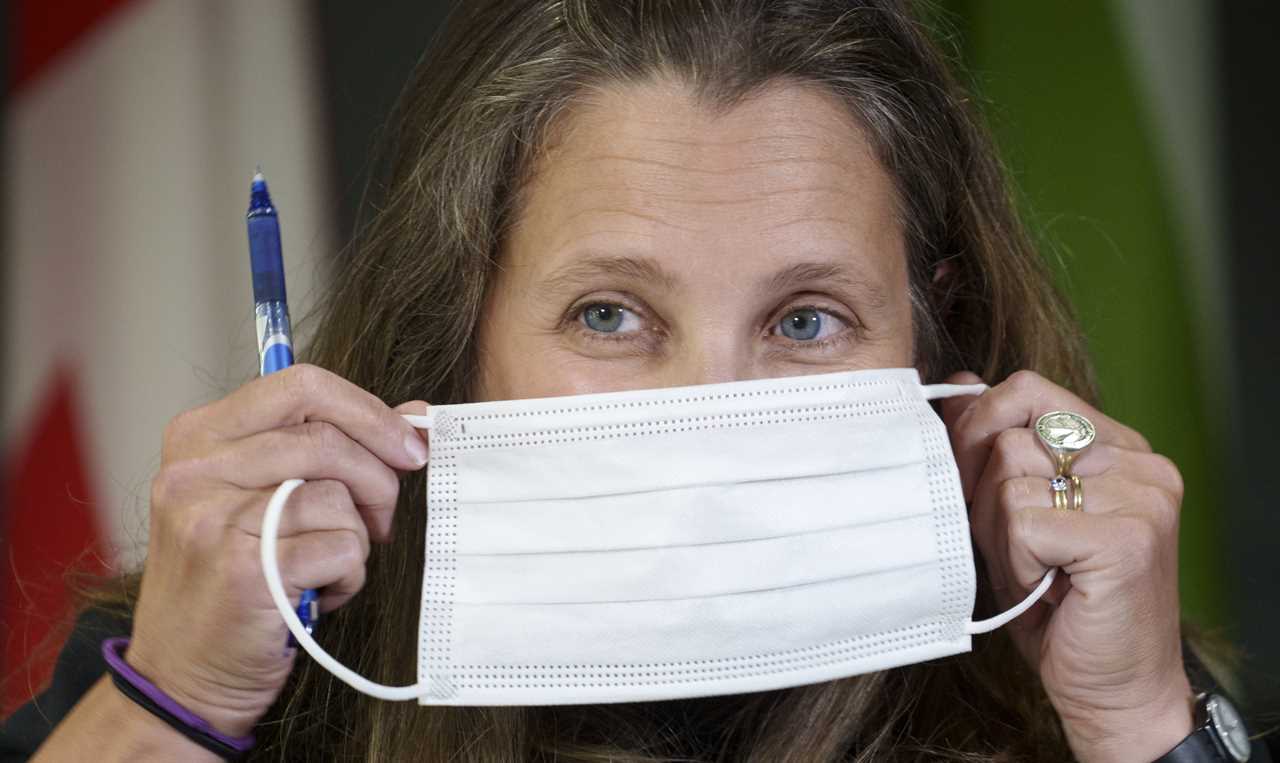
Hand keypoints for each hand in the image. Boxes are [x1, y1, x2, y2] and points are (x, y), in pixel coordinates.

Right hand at [125, 364, 429, 735]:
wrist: (181, 675)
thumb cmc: (233, 578)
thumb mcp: (264, 497)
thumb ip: (330, 446)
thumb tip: (415, 417)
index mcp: (200, 435)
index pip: (302, 385)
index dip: (369, 413)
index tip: (408, 446)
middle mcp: (196, 470)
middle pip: (328, 439)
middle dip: (378, 481)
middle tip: (381, 519)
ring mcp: (213, 519)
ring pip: (337, 496)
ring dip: (358, 538)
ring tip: (331, 564)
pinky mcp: (242, 571)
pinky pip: (340, 548)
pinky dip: (349, 574)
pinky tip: (321, 593)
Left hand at [939, 369, 1193, 762]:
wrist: (1111, 688)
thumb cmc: (1059, 605)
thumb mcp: (1013, 513)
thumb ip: (991, 448)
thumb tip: (954, 383)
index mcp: (1119, 446)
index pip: (1027, 389)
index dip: (978, 424)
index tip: (967, 470)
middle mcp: (1139, 463)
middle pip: (1008, 432)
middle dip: (981, 490)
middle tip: (1009, 541)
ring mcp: (1139, 497)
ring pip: (1008, 476)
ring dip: (998, 533)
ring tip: (1035, 568)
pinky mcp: (1125, 538)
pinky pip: (1022, 521)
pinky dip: (1016, 561)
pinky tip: (1047, 586)